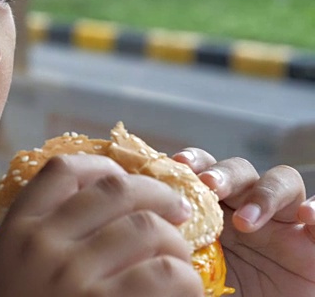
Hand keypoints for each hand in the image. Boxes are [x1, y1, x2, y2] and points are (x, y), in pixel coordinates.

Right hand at [0, 154, 202, 296]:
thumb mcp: (8, 263)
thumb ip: (41, 233)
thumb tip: (102, 210)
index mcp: (18, 227)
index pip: (63, 171)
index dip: (104, 166)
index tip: (125, 178)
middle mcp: (44, 242)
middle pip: (117, 191)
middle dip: (160, 195)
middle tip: (178, 210)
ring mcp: (73, 275)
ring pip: (148, 229)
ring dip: (176, 242)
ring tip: (179, 257)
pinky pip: (165, 275)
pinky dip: (185, 278)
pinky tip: (183, 288)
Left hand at [174, 149, 314, 296]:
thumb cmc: (219, 294)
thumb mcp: (192, 269)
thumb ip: (177, 243)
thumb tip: (146, 222)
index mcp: (214, 208)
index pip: (204, 170)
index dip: (192, 162)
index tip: (176, 164)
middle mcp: (247, 206)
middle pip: (239, 170)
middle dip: (223, 173)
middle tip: (209, 186)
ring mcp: (282, 221)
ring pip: (281, 181)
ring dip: (264, 194)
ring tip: (246, 221)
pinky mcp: (312, 241)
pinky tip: (306, 216)